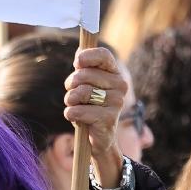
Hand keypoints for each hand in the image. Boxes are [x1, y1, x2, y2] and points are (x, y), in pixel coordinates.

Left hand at [63, 45, 128, 188]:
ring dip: (70, 100)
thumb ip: (84, 67)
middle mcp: (120, 86)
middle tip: (73, 95)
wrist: (98, 138)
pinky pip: (77, 110)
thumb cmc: (90, 107)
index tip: (77, 63)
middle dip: (71, 85)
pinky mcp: (108, 118)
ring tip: (75, 106)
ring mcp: (116, 102)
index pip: (104, 55)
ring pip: (80, 92)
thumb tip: (80, 51)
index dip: (87, 56)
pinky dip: (71, 114)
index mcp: (115, 74)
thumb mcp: (86, 85)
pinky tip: (78, 119)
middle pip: (84, 75)